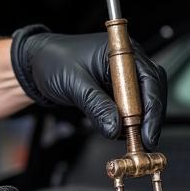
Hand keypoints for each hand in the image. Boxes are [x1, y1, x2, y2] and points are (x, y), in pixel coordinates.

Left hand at [10, 25, 167, 149]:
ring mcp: (123, 77)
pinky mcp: (116, 91)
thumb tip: (115, 128)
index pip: (149, 78)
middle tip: (144, 140)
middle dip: (150, 117)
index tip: (147, 130)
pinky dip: (127, 123)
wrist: (36, 66)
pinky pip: (130, 109)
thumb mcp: (73, 83)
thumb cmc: (52, 61)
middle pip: (153, 90)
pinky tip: (118, 131)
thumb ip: (95, 105)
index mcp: (121, 50)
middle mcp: (127, 62)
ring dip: (139, 122)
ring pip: (144, 102)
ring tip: (129, 138)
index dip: (152, 106)